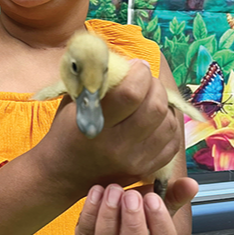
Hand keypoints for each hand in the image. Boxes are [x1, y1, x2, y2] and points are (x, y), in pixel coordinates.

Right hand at [42, 60, 180, 191]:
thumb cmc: (64, 132)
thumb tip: (124, 61)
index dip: (139, 73)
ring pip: (168, 124)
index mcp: (95, 125)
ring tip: (150, 98)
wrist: (62, 173)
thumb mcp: (72, 103)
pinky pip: (172, 142)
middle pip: (154, 108)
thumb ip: (96, 82)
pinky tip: (155, 119)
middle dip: (154, 86)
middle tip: (144, 80)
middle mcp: (118, 146)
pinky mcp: (145, 169)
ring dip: (164, 105)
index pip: (131, 93)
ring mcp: (134, 160)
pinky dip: (168, 125)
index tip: (136, 66)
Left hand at [74, 178, 198, 234]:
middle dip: (133, 224)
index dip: (160, 225)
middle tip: (132, 195)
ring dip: (109, 218)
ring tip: (114, 191)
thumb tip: (190, 184)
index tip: (154, 199)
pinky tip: (97, 191)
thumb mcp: (161, 202)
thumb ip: (175, 194)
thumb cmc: (142, 210)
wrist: (117, 207)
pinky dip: (90, 212)